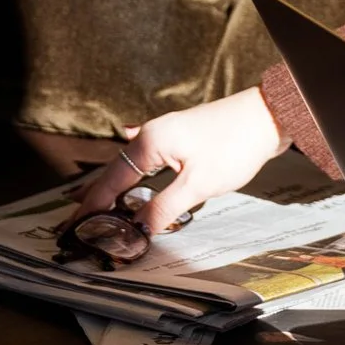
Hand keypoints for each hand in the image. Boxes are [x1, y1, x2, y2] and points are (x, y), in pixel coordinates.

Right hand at [70, 87, 287, 231]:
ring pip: (131, 165)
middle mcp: (152, 135)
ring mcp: (167, 135)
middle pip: (115, 171)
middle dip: (96, 197)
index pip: (111, 181)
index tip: (75, 226)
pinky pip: (148, 160)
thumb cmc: (236, 146)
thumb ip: (165, 207)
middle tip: (76, 221)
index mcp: (149, 144)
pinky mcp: (182, 139)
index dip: (93, 207)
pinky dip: (135, 171)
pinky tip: (128, 160)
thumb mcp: (199, 185)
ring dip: (114, 185)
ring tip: (94, 203)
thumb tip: (138, 228)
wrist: (268, 116)